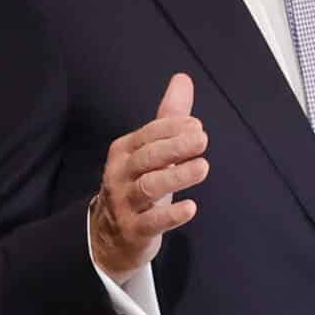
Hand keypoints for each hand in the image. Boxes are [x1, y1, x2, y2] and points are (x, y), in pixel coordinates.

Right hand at [90, 73, 209, 280]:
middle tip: (203, 140)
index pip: (148, 135)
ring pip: (148, 187)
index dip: (171, 129)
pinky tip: (191, 207)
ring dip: (176, 176)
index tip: (197, 126)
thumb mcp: (151, 150)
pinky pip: (151, 222)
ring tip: (202, 167)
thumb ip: (169, 117)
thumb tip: (183, 78)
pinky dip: (171, 215)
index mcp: (125, 151)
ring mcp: (125, 203)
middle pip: (147, 157)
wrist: (112, 235)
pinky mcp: (134, 230)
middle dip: (174, 147)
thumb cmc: (138, 184)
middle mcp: (121, 175)